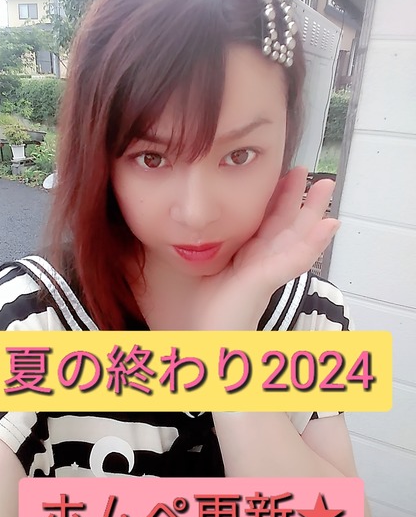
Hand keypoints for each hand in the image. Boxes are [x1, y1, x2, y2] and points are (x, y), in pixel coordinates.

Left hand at [191, 167, 339, 329]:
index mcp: (246, 259)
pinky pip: (295, 259)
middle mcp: (260, 263)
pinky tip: (330, 224)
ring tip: (326, 186)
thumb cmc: (201, 314)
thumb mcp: (201, 270)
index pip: (263, 223)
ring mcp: (267, 271)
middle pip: (284, 225)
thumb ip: (204, 251)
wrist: (203, 344)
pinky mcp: (266, 280)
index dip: (273, 199)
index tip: (278, 174)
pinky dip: (314, 242)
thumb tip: (188, 229)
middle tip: (306, 171)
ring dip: (313, 212)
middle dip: (296, 198)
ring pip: (297, 237)